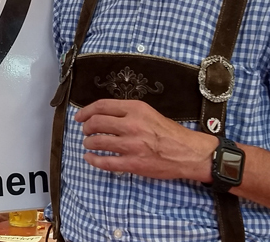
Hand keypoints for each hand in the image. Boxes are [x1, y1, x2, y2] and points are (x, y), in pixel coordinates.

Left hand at [76, 98, 215, 182]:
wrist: (189, 153)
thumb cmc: (170, 132)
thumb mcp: (148, 112)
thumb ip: (127, 112)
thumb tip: (104, 114)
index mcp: (135, 109)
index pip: (101, 106)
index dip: (86, 111)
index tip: (79, 116)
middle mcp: (131, 125)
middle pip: (97, 123)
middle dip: (86, 127)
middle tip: (85, 131)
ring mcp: (131, 145)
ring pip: (98, 142)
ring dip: (88, 143)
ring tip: (88, 144)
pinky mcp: (134, 163)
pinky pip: (106, 162)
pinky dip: (94, 160)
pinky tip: (90, 158)